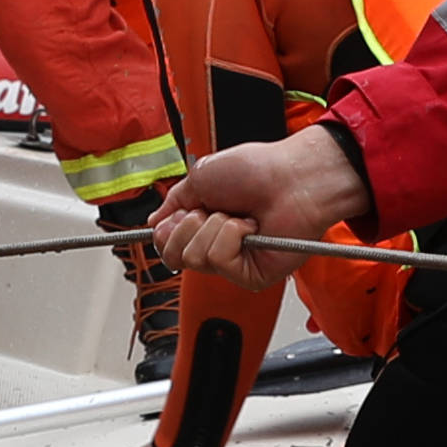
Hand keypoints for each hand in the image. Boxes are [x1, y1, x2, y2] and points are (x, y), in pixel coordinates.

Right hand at [154, 133, 368, 283]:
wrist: (292, 177)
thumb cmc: (257, 170)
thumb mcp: (200, 177)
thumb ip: (172, 202)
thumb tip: (153, 223)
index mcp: (201, 223)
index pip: (165, 243)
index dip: (168, 227)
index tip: (185, 210)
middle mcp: (214, 244)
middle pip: (173, 255)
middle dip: (189, 224)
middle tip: (213, 209)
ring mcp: (232, 262)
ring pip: (194, 257)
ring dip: (215, 226)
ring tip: (239, 216)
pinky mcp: (249, 275)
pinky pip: (218, 260)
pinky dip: (231, 236)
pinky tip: (250, 228)